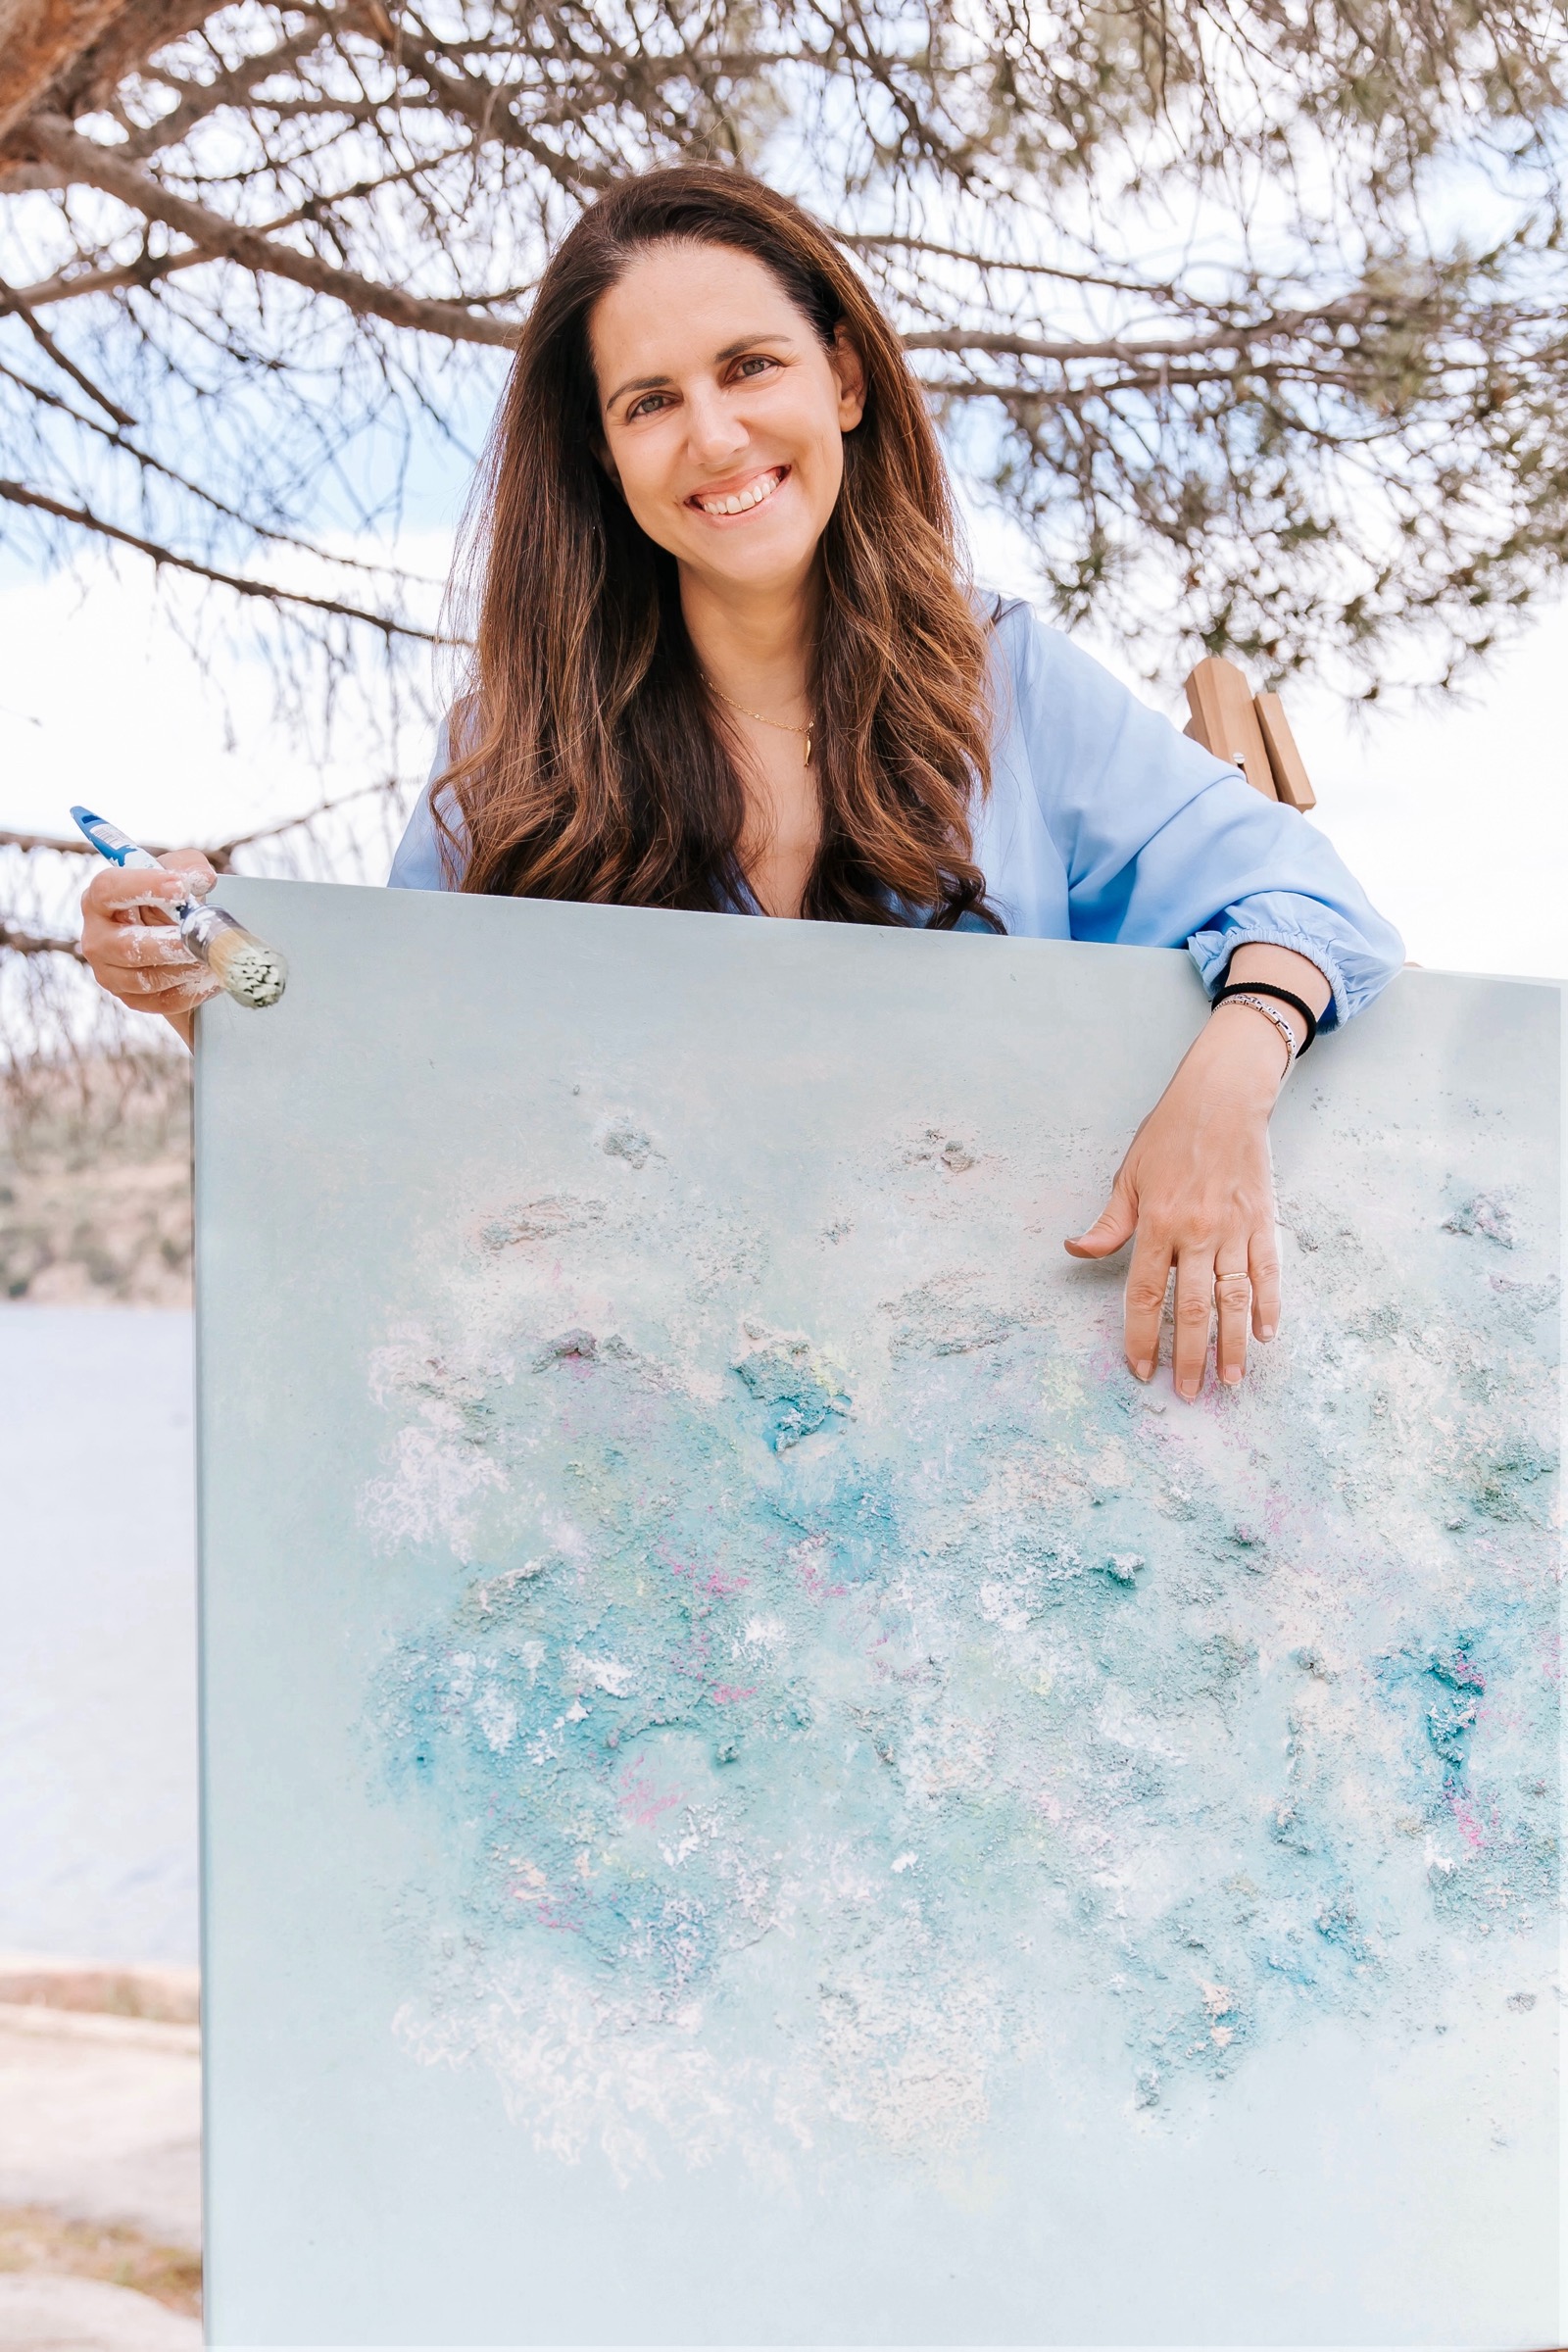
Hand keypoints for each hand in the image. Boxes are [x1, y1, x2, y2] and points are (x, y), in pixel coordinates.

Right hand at [79, 848, 220, 1049]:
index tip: (181, 888)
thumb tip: (201, 879)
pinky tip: (212, 979)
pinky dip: (190, 992)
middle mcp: (96, 937)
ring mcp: (108, 972)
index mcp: (100, 898)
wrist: (176, 941)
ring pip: (145, 978)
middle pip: (127, 945)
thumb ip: (189, 867)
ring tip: (213, 959)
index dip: (144, 886)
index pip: (109, 889)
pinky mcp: (128, 998)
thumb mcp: (180, 874)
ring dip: (185, 970)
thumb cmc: (171, 902)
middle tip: (201, 937)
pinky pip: (159, 1001)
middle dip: (170, 943)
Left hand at [1064, 946, 1329, 1394]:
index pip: (1144, 1294)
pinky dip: (1269, 1306)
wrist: (1223, 1097)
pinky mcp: (1264, 1221)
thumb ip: (1109, 1223)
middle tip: (1187, 1394)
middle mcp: (1197, 1232)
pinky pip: (1269, 1272)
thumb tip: (1077, 1251)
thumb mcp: (1127, 1175)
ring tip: (1230, 1381)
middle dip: (1188, 1356)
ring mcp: (1235, 1228)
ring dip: (1232, 1345)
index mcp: (1157, 1223)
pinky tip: (1266, 1336)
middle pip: (1191, 1308)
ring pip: (1234, 1299)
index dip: (1141, 1337)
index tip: (1141, 1370)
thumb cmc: (1169, 1135)